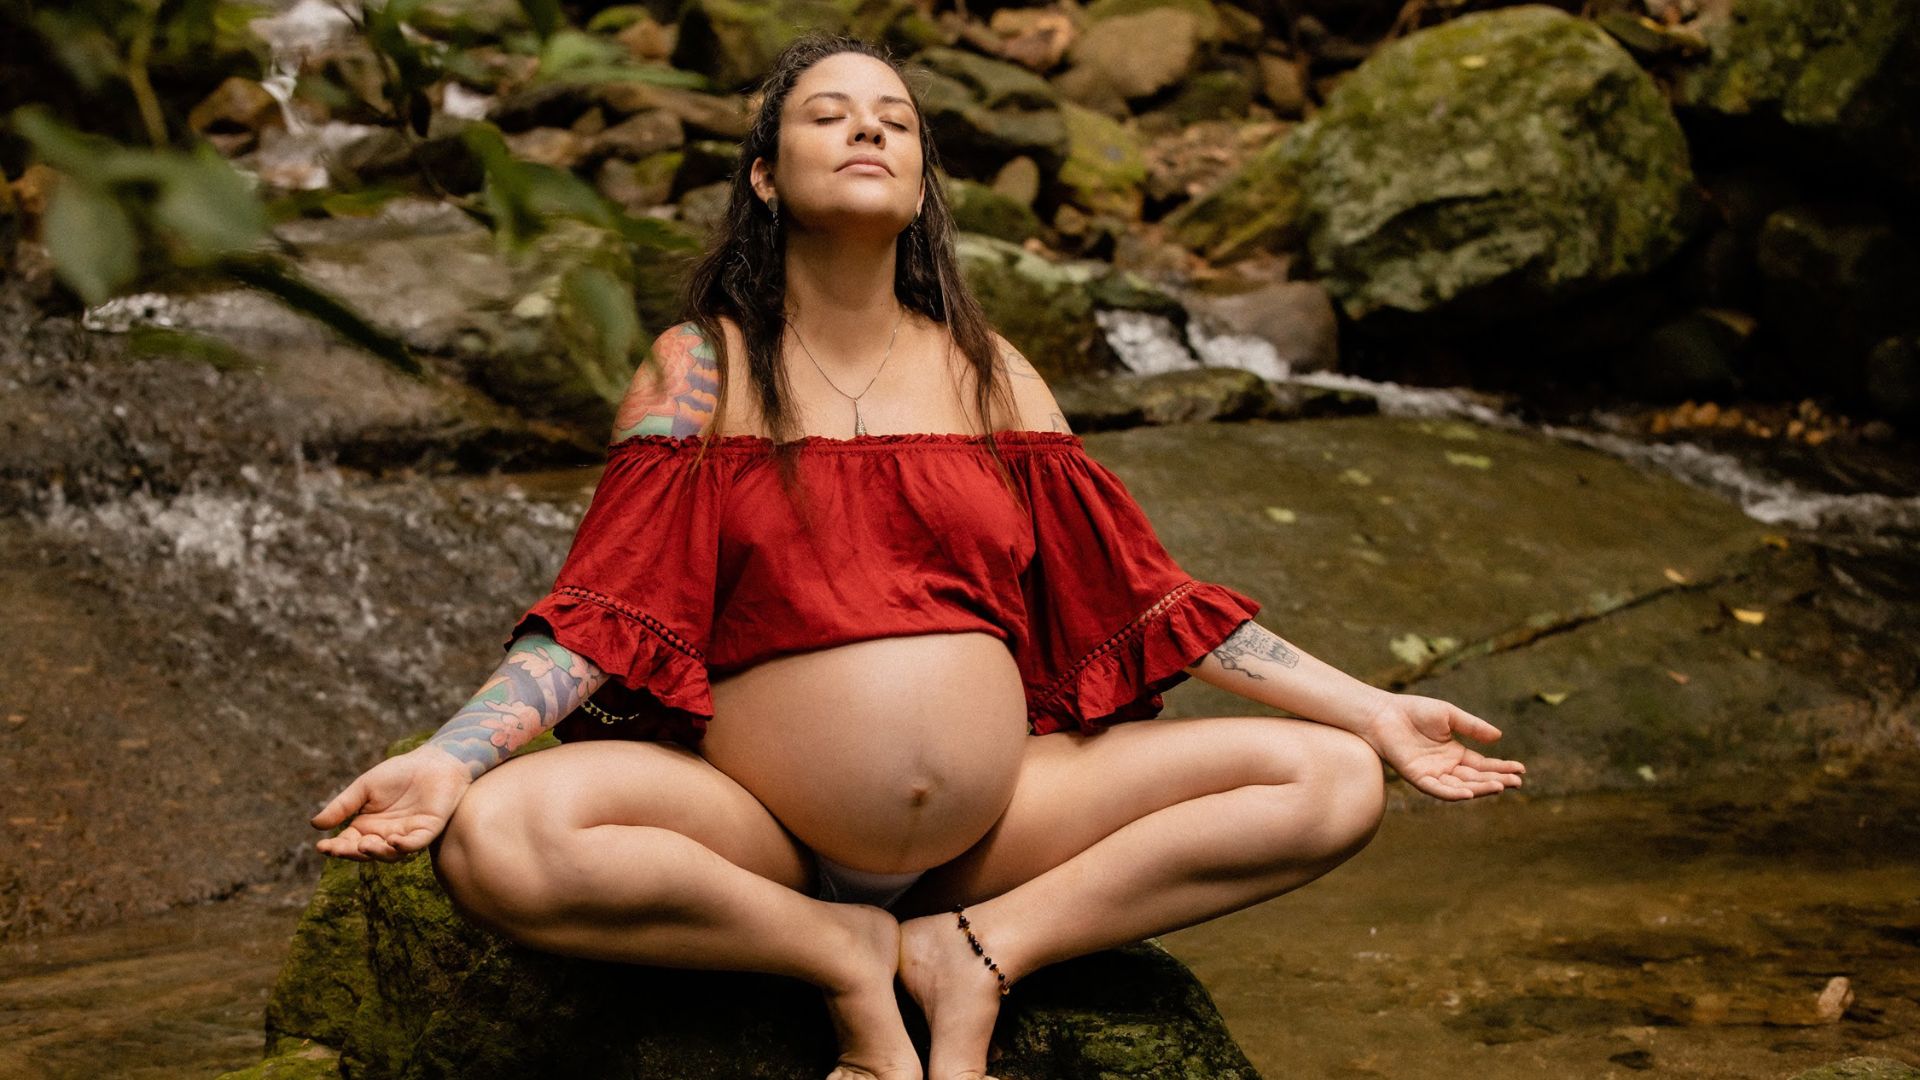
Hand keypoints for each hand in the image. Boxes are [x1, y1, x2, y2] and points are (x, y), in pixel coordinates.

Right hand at [310, 745, 473, 861]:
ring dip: (376, 852)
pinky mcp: (427, 831)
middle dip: (351, 853)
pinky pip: (415, 844)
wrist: (432, 762)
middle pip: (366, 852)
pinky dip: (405, 846)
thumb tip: (314, 824)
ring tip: (364, 846)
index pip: (348, 843)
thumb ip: (343, 806)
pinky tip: (393, 841)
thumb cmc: (398, 773)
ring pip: (390, 854)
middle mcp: (385, 836)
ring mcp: (406, 835)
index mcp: (368, 826)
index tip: (321, 847)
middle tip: (339, 849)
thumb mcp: (364, 788)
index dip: (335, 848)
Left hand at [1360, 693, 1524, 800]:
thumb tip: (1499, 737)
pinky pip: (1437, 789)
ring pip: (1460, 787)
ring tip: (1500, 786)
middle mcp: (1445, 767)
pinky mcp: (1417, 777)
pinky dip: (1453, 793)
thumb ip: (1472, 727)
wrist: (1384, 713)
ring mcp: (1432, 774)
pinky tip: (1469, 793)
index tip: (1521, 770)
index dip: (1501, 768)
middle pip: (1476, 778)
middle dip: (1497, 780)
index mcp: (1454, 753)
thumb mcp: (1449, 716)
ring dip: (1480, 788)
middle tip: (1516, 782)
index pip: (1483, 765)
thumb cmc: (1414, 711)